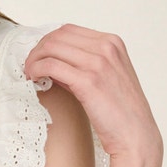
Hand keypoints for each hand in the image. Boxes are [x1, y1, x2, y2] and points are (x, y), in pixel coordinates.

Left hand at [24, 24, 161, 161]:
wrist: (135, 135)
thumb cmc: (120, 112)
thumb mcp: (106, 77)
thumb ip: (82, 64)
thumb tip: (52, 60)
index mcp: (112, 43)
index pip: (68, 30)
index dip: (48, 42)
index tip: (39, 57)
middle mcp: (106, 48)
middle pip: (57, 36)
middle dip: (38, 50)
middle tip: (30, 66)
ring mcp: (98, 63)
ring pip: (51, 48)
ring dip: (34, 59)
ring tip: (30, 74)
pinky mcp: (88, 81)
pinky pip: (51, 66)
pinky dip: (36, 69)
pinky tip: (34, 79)